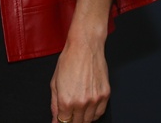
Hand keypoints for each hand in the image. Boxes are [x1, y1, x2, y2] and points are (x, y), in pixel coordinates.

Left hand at [51, 0, 112, 122]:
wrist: (85, 46)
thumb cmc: (69, 60)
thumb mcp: (55, 83)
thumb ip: (54, 105)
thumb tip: (56, 119)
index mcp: (66, 101)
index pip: (64, 122)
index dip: (61, 122)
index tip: (61, 120)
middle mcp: (81, 103)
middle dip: (72, 120)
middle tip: (70, 113)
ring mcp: (95, 99)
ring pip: (89, 120)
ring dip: (83, 117)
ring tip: (79, 108)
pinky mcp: (105, 94)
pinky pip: (100, 112)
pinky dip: (94, 113)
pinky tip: (89, 107)